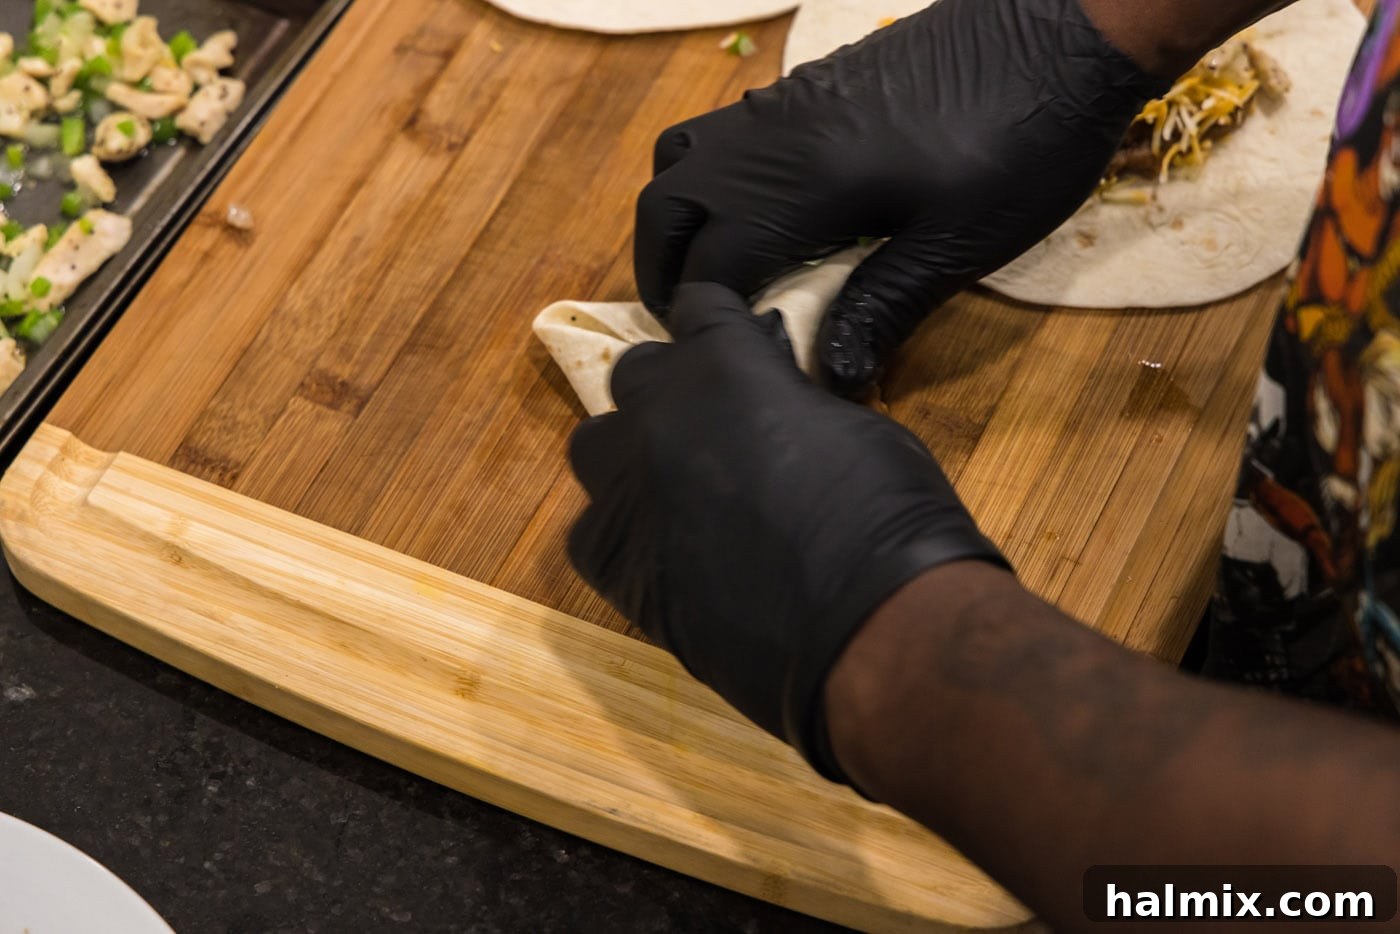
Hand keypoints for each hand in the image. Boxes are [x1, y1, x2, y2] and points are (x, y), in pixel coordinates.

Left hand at [567, 283, 1007, 781]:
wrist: (872, 630)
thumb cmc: (888, 515)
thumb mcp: (852, 424)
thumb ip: (788, 396)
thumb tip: (771, 391)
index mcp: (722, 364)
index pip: (695, 308)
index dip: (718, 325)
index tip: (734, 345)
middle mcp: (657, 416)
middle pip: (634, 375)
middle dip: (671, 390)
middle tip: (714, 426)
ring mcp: (628, 491)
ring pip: (596, 448)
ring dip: (633, 456)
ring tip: (679, 489)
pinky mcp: (615, 566)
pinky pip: (591, 531)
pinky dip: (623, 533)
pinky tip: (666, 554)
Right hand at [635, 0, 1162, 394]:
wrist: (1061, 27)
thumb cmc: (1021, 138)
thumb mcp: (959, 243)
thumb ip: (884, 306)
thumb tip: (830, 376)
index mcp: (805, 186)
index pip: (709, 263)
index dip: (702, 319)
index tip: (724, 356)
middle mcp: (773, 139)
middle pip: (667, 204)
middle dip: (664, 268)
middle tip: (698, 316)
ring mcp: (784, 104)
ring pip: (683, 157)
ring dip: (682, 215)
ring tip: (719, 263)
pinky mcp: (807, 86)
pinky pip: (722, 130)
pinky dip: (714, 178)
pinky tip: (771, 211)